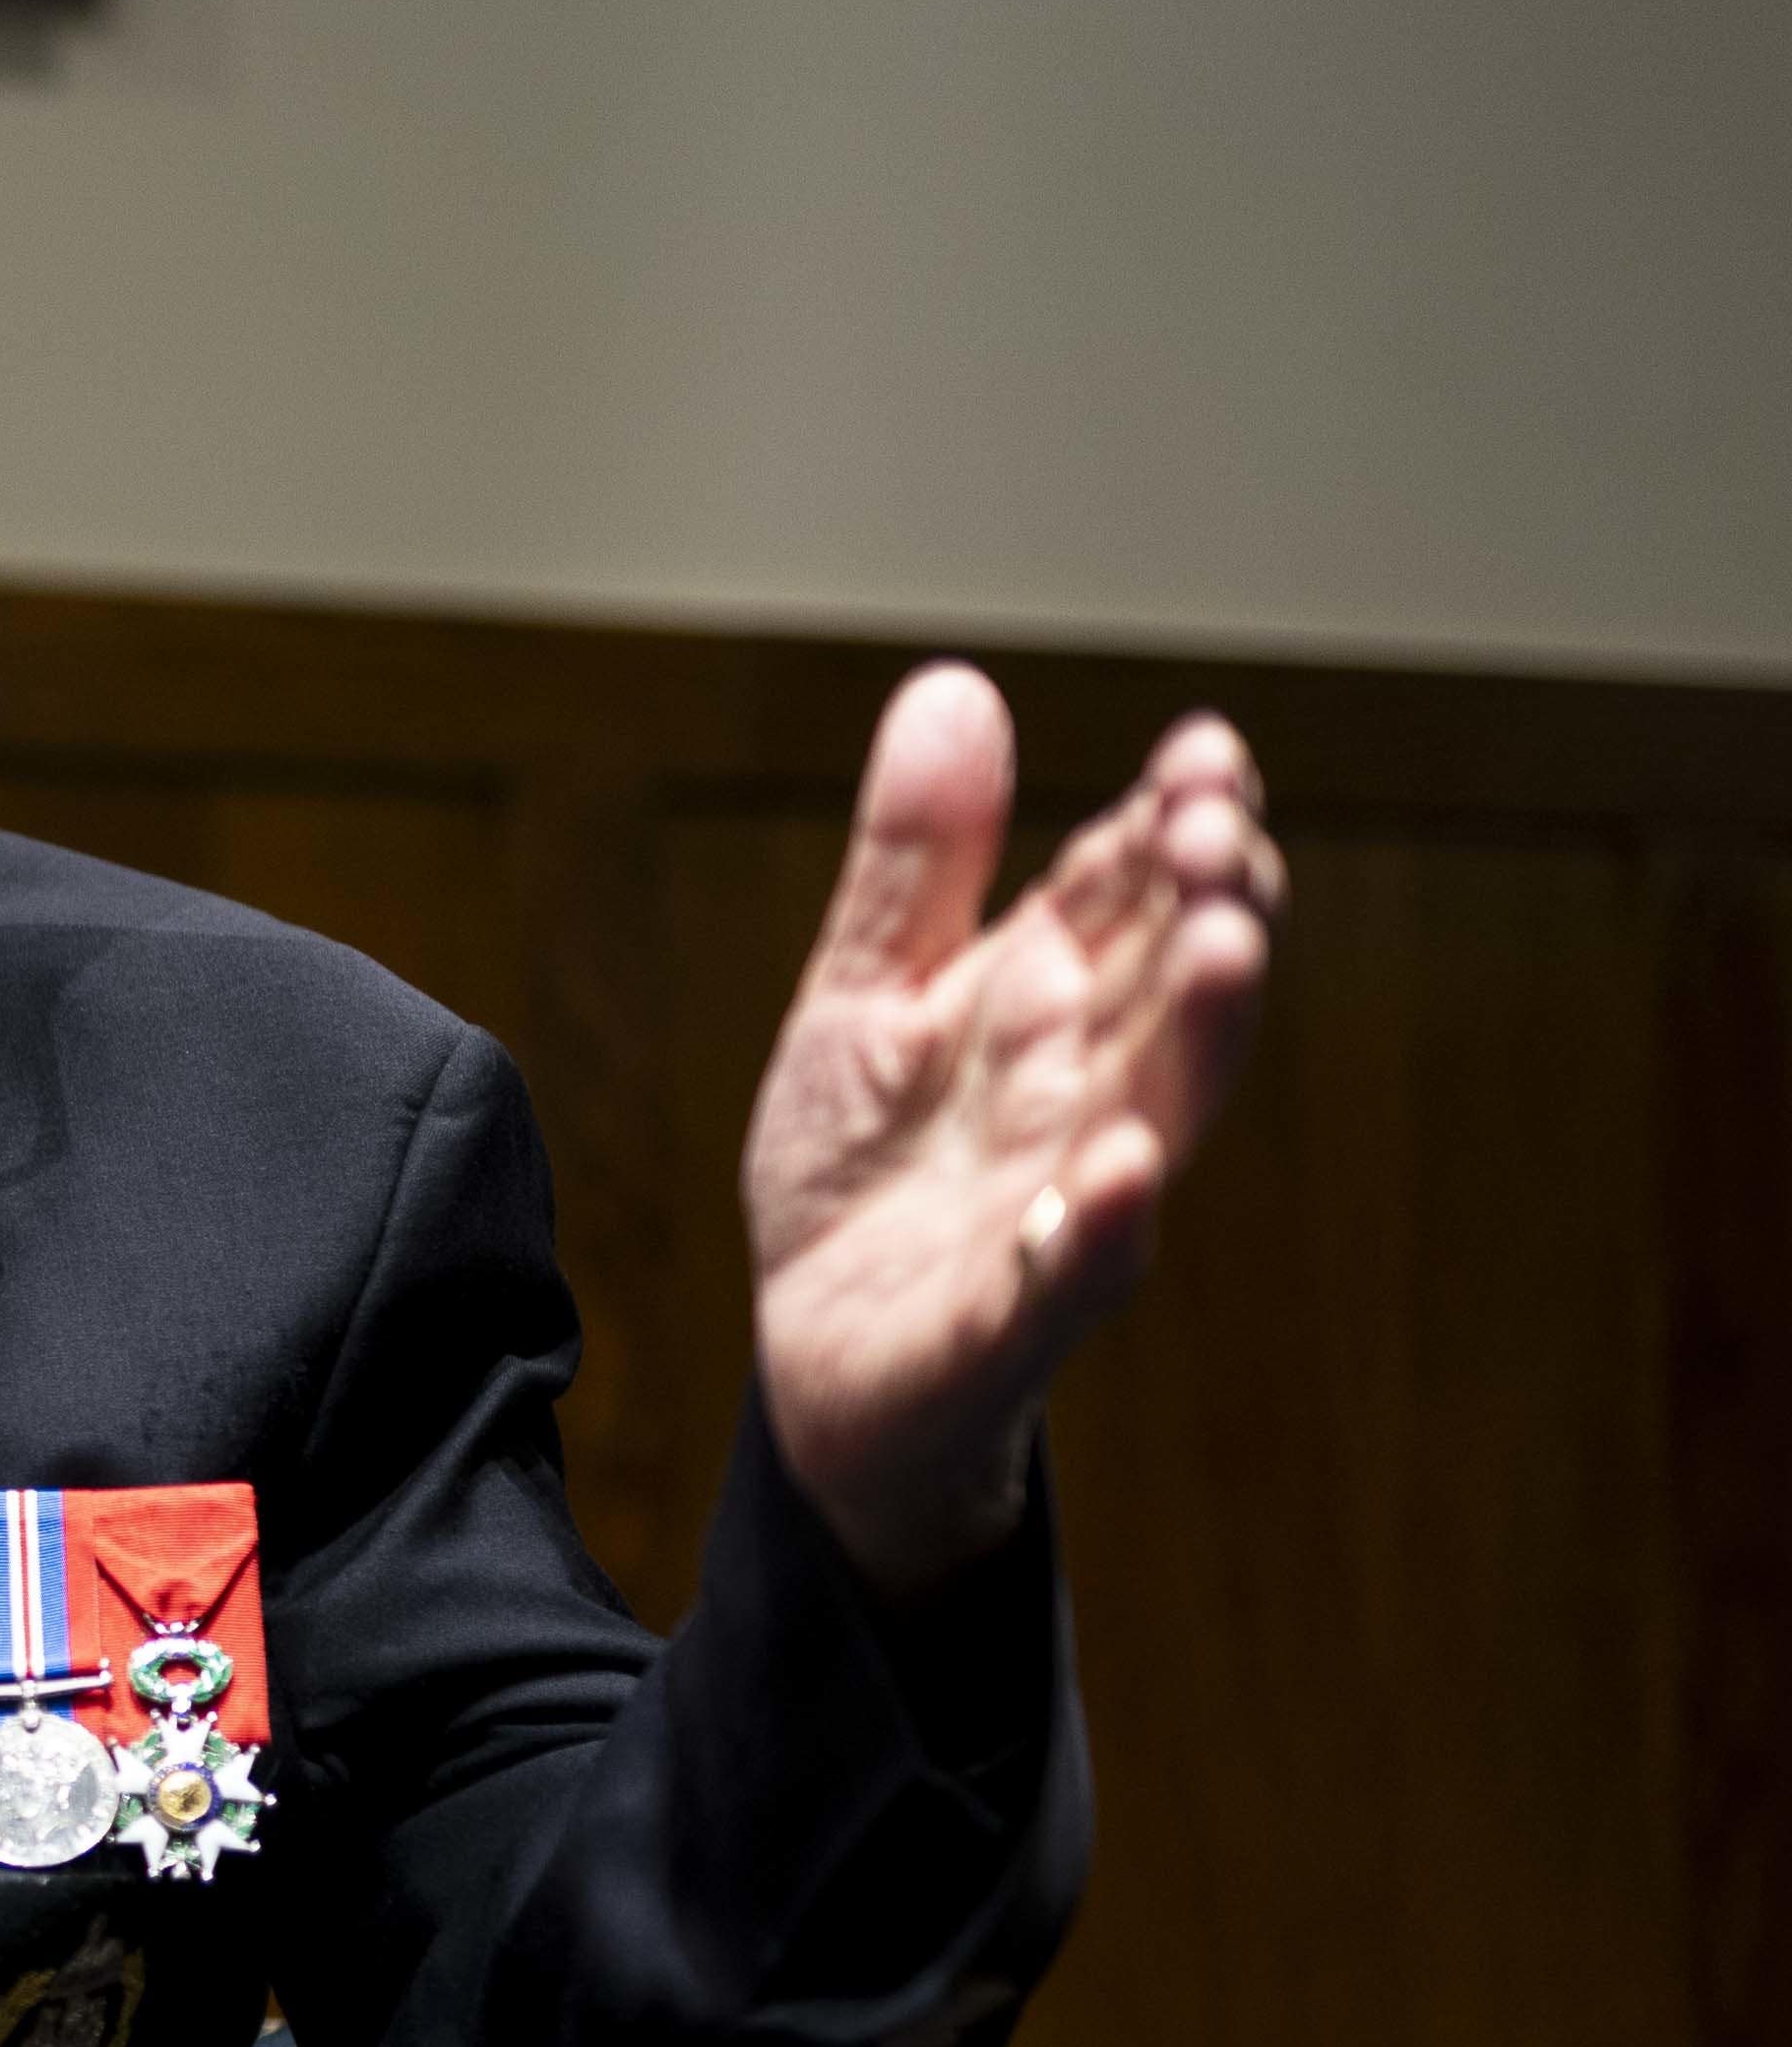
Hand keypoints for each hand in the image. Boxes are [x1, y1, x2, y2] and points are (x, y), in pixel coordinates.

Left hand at [745, 665, 1281, 1595]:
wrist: (819, 1358)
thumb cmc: (868, 1169)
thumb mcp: (864, 993)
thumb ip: (912, 863)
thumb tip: (957, 688)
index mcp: (1048, 1005)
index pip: (1132, 897)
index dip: (1172, 824)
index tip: (1206, 750)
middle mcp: (1079, 1094)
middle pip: (1170, 987)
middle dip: (1209, 905)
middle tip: (1222, 826)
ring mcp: (1054, 1206)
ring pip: (1154, 1111)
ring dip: (1198, 1033)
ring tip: (1227, 946)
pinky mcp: (1002, 1319)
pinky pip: (1064, 1273)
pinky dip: (1096, 1226)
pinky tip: (1119, 1172)